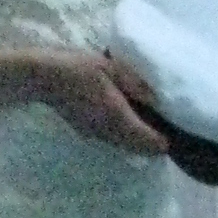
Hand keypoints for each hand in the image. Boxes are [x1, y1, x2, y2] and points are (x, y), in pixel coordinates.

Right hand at [44, 52, 171, 156]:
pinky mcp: (87, 132)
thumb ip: (136, 84)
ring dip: (138, 142)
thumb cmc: (79, 68)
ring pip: (125, 147)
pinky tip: (127, 120)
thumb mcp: (112, 68)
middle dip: (152, 145)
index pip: (147, 142)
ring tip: (148, 126)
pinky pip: (113, 141)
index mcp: (118, 116)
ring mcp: (96, 134)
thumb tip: (157, 100)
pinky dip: (125, 137)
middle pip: (138, 149)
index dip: (162, 142)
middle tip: (165, 131)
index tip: (173, 134)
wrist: (44, 78)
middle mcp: (109, 132)